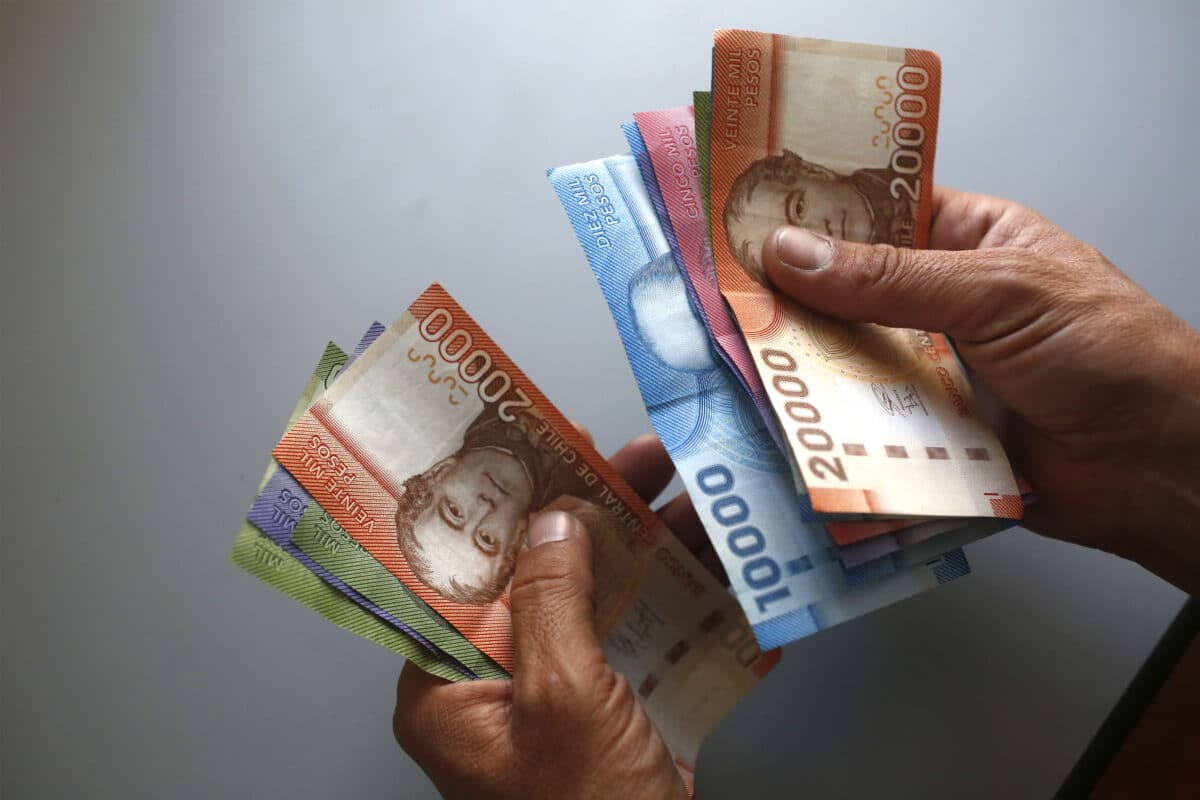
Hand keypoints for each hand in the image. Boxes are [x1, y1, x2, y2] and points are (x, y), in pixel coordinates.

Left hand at [393, 433, 718, 799]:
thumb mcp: (563, 701)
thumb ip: (552, 602)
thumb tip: (553, 521)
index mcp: (449, 686)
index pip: (458, 569)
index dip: (497, 502)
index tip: (530, 445)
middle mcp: (495, 684)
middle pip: (539, 571)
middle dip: (593, 512)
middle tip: (637, 457)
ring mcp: (557, 695)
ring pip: (595, 596)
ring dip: (645, 546)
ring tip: (688, 491)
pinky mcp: (608, 708)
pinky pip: (632, 635)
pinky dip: (672, 601)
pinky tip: (713, 565)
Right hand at [762, 187, 1199, 592]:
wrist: (1158, 468)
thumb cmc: (1111, 355)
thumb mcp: (1000, 292)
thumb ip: (894, 278)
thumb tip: (796, 252)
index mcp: (969, 241)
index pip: (876, 212)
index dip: (815, 213)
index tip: (748, 217)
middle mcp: (942, 303)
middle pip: (848, 292)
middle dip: (793, 297)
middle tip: (725, 295)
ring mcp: (931, 370)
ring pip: (848, 361)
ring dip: (804, 366)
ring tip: (739, 358)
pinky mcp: (924, 433)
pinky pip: (863, 424)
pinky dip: (829, 427)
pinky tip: (786, 423)